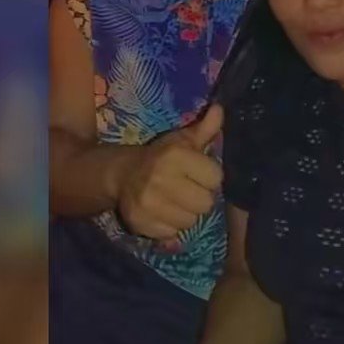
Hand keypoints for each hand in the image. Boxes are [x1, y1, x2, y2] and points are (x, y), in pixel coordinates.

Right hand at [116, 104, 223, 238]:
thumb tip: (219, 109)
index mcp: (175, 155)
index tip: (200, 173)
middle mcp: (161, 179)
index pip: (216, 177)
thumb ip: (206, 128)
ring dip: (187, 213)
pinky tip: (165, 212)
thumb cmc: (161, 155)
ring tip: (177, 201)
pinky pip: (173, 234)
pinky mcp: (141, 224)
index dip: (210, 176)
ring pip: (191, 221)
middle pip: (206, 203)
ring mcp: (149, 204)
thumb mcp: (183, 139)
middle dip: (201, 197)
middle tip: (189, 189)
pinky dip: (171, 226)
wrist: (123, 173)